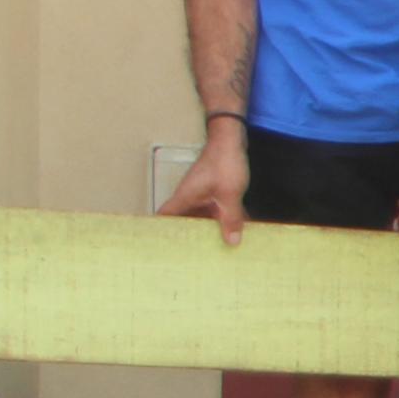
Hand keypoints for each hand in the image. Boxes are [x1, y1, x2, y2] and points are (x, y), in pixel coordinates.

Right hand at [162, 127, 251, 244]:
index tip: (163, 248)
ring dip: (209, 229)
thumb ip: (231, 218)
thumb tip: (231, 241)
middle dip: (189, 237)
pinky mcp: (213, 192)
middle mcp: (189, 197)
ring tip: (218, 248)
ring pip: (201, 217)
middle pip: (183, 221)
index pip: (164, 217)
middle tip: (196, 256)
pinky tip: (237, 230)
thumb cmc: (224, 162)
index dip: (161, 232)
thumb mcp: (229, 194)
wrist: (231, 141)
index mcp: (185, 198)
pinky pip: (215, 210)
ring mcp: (201, 194)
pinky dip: (223, 219)